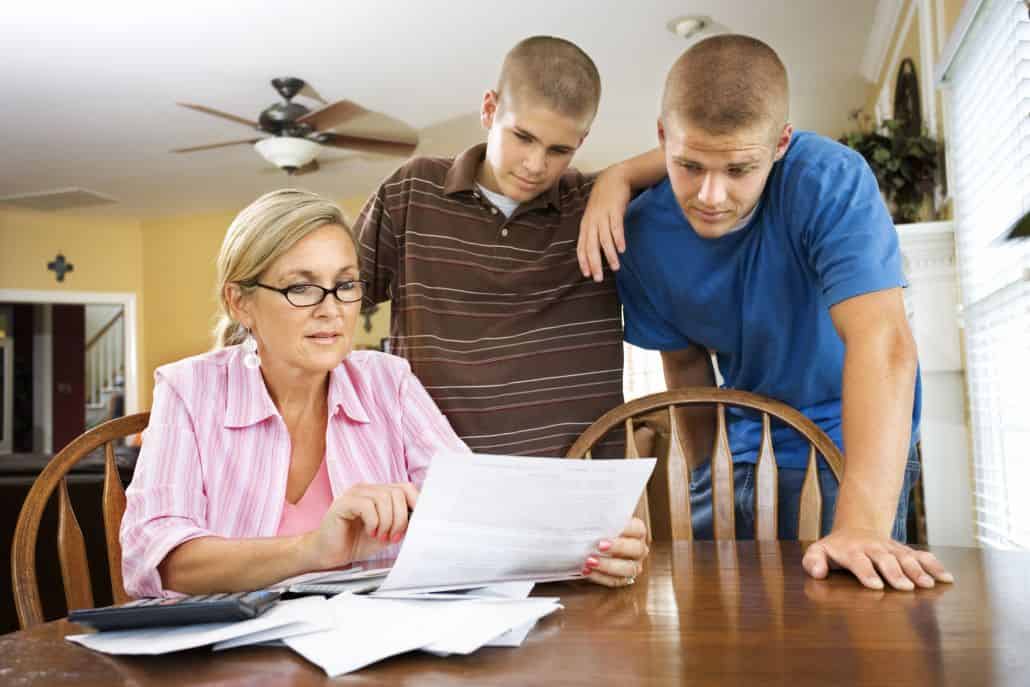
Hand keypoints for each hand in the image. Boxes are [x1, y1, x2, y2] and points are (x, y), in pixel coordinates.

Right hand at [301, 482, 418, 570]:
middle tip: (393, 537)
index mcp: (379, 493)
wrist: (329, 553)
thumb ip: (401, 523)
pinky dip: (374, 522)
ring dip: (387, 522)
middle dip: (400, 519)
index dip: (415, 503)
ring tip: (380, 536)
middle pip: (397, 493)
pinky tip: (370, 532)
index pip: (405, 487)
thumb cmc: (356, 542)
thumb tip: (419, 519)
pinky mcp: (343, 503)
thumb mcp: (387, 533)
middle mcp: (367, 489)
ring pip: (384, 498)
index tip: (417, 522)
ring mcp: (354, 494)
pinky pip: (367, 505)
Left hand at [577, 168, 632, 281]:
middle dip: (594, 263)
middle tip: (598, 278)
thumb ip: (594, 233)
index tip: (587, 275)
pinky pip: (616, 226)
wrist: (612, 179)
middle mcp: (592, 222)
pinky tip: (622, 249)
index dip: (584, 261)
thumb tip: (595, 252)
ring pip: (604, 239)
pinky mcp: (614, 210)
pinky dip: (618, 238)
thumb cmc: (604, 202)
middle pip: (591, 246)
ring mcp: (602, 216)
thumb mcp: (595, 218)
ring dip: (609, 255)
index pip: (581, 247)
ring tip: (616, 268)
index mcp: (586, 226)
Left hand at [583, 517, 648, 586]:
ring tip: (589, 561)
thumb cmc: (598, 528)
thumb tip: (590, 516)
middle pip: (637, 549)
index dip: (626, 529)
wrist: (592, 543)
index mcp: (638, 531)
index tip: (610, 528)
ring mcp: (634, 565)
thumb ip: (600, 519)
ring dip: (608, 566)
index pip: (638, 529)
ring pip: (628, 568)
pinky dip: (600, 577)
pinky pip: (615, 581)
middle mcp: (639, 549)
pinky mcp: (623, 578)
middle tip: (599, 545)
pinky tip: (587, 570)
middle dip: (618, 547)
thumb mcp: (601, 520)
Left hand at [802, 527, 953, 589]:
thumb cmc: (836, 548)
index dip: (867, 573)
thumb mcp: (818, 551)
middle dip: (896, 572)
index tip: (876, 586)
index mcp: (852, 550)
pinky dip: (934, 565)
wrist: (855, 529)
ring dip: (918, 570)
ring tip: (928, 584)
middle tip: (906, 587)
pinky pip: (921, 556)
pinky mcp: (904, 551)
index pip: (859, 561)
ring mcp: (891, 548)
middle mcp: (874, 548)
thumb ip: (813, 561)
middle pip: (886, 560)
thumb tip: (818, 573)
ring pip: (906, 557)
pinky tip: (947, 577)